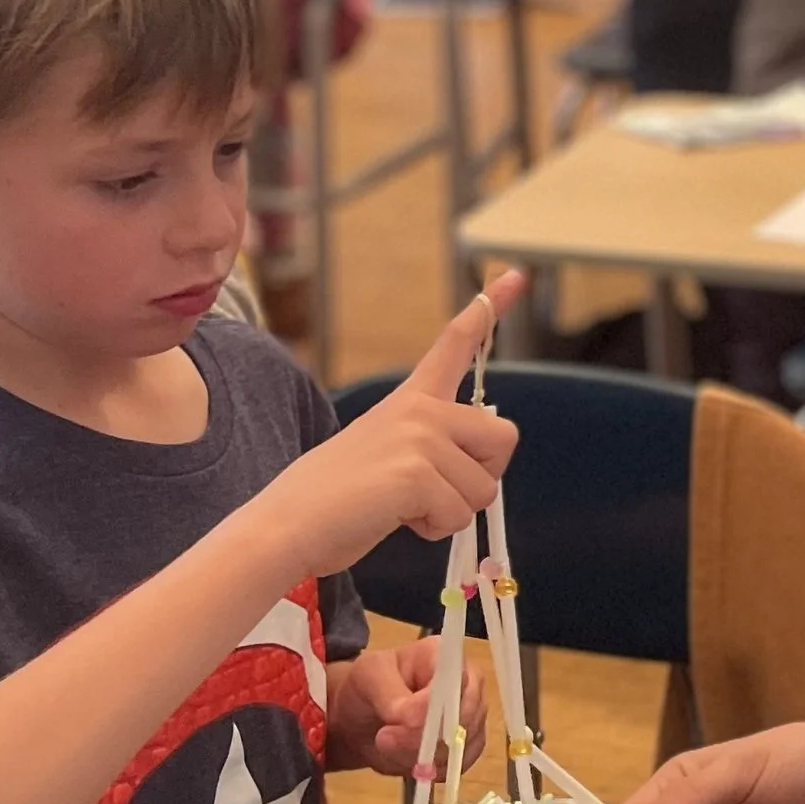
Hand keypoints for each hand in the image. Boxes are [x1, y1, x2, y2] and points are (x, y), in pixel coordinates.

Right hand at [256, 273, 524, 581]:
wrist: (290, 523)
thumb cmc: (339, 500)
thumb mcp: (390, 455)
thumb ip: (433, 446)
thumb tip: (480, 469)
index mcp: (412, 400)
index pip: (455, 345)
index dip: (490, 310)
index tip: (514, 274)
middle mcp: (419, 409)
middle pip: (503, 438)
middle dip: (481, 475)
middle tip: (434, 489)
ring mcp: (419, 436)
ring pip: (484, 488)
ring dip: (452, 510)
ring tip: (403, 505)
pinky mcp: (417, 472)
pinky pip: (460, 514)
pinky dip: (435, 529)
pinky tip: (397, 518)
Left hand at [326, 640, 488, 773]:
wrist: (360, 721)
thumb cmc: (366, 687)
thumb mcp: (368, 678)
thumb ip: (391, 695)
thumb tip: (413, 719)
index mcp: (446, 657)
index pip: (458, 684)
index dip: (435, 709)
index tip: (400, 722)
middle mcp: (467, 685)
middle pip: (464, 720)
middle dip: (421, 739)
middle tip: (383, 739)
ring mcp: (470, 717)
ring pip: (459, 748)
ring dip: (419, 757)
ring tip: (387, 747)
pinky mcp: (466, 746)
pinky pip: (457, 766)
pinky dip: (429, 771)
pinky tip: (406, 761)